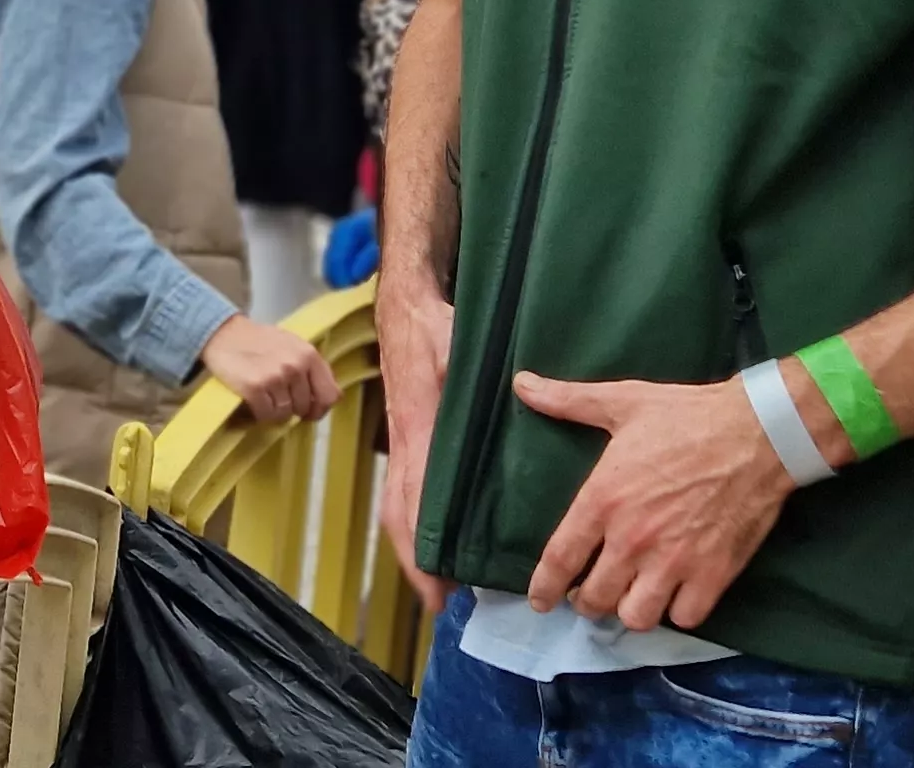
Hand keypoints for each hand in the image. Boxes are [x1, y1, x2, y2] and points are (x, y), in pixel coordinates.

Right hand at [198, 315, 335, 422]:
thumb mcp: (293, 345)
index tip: (309, 412)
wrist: (224, 333)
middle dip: (292, 408)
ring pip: (285, 414)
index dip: (320, 408)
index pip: (330, 395)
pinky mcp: (254, 388)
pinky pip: (266, 415)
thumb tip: (331, 397)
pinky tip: (254, 400)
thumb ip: (312, 368)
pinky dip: (260, 413)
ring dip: (274, 410)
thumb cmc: (260, 341)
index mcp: (309, 354)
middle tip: (277, 396)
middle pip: (304, 407)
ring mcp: (275, 377)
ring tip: (264, 394)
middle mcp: (295, 366)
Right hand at [376, 288, 455, 612]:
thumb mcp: (458, 347)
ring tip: (439, 587)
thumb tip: (513, 393)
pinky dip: (417, 524)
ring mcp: (406, 444)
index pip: (414, 500)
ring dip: (414, 549)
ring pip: (401, 508)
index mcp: (418, 431)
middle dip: (415, 563)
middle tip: (439, 604)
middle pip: (400, 517)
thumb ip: (477, 373)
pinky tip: (439, 541)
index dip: (421, 546)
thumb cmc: (434, 327)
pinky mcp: (413, 439)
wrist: (406, 308)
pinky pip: (409, 490)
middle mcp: (407, 446)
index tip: (434, 584)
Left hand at [510, 371, 795, 632]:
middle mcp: (633, 539)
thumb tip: (522, 384)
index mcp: (603, 500)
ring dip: (630, 610)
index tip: (541, 602)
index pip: (559, 561)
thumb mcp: (623, 402)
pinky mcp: (713, 574)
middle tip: (592, 592)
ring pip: (637, 617)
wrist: (759, 432)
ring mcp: (674, 561)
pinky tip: (675, 596)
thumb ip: (568, 401)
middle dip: (588, 601)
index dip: (544, 589)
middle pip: (595, 599)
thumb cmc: (688, 417)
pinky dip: (677, 612)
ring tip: (632, 596)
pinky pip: (684, 618)